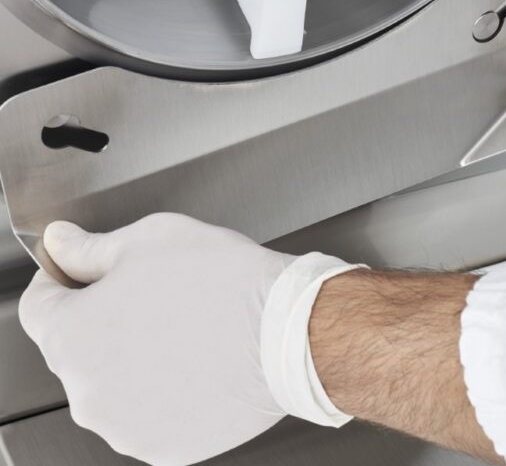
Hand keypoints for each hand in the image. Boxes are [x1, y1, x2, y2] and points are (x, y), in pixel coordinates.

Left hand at [19, 214, 357, 465]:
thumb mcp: (149, 240)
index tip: (83, 272)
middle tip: (151, 294)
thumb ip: (91, 247)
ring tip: (180, 328)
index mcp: (73, 336)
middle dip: (102, 317)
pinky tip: (194, 360)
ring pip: (113, 381)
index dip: (62, 279)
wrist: (287, 330)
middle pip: (76, 347)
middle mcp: (89, 392)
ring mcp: (127, 426)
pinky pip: (147, 410)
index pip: (38, 305)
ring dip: (132, 356)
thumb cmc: (224, 284)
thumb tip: (61, 243)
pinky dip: (161, 387)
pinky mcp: (165, 447)